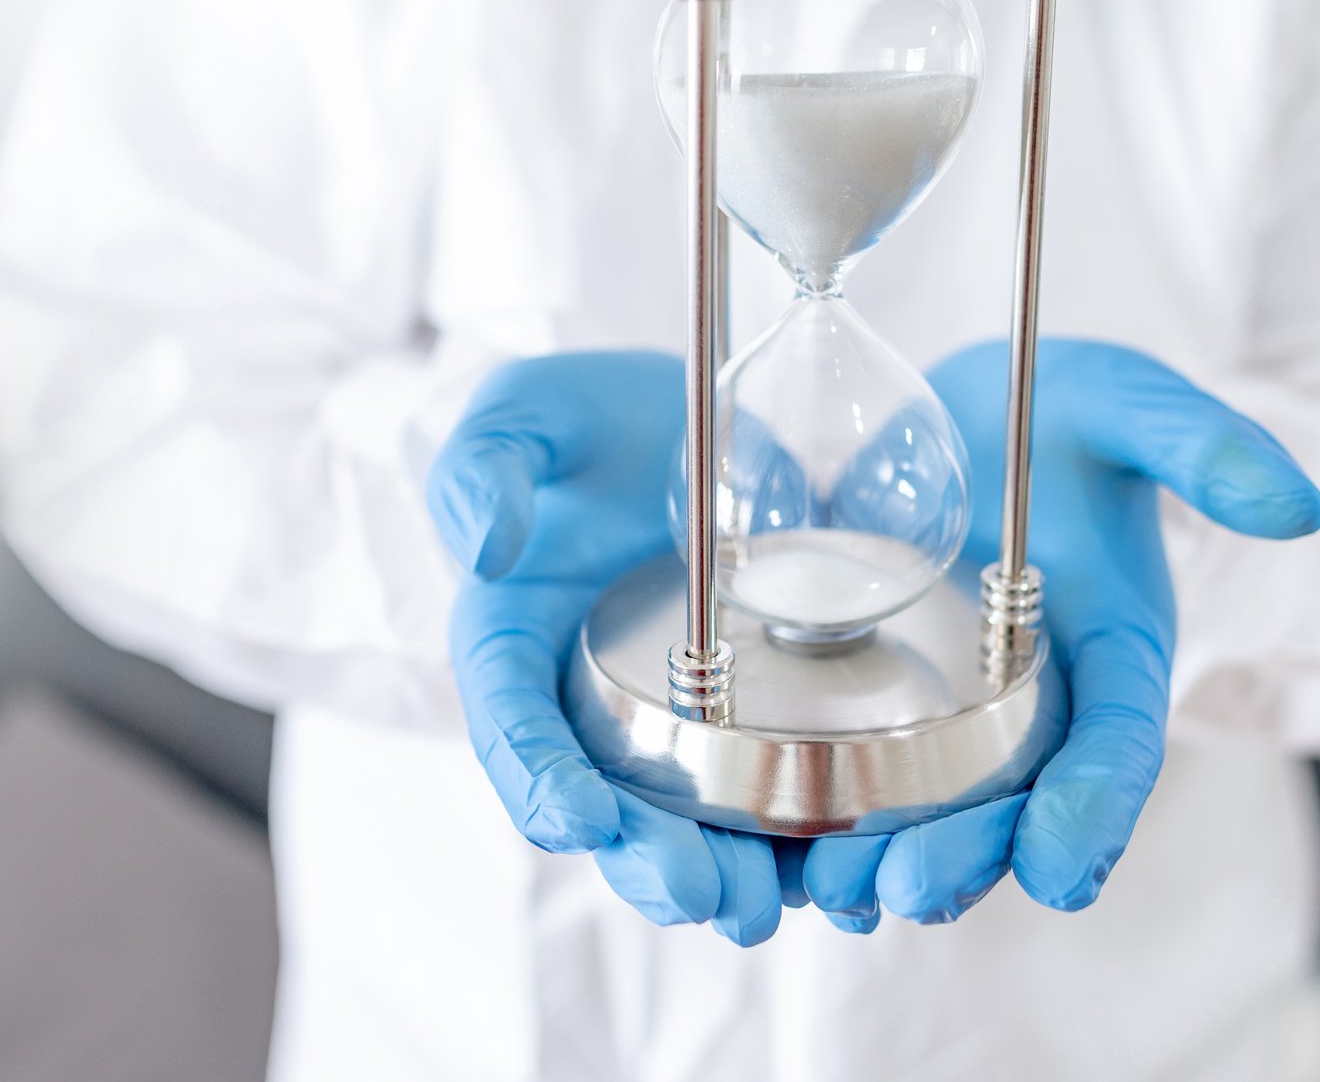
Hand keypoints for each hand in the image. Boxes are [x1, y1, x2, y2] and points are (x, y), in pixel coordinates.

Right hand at [427, 352, 786, 945]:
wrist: (691, 418)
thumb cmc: (590, 420)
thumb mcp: (528, 410)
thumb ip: (481, 464)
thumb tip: (482, 548)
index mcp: (516, 646)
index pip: (513, 730)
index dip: (540, 783)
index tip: (579, 820)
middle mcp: (585, 706)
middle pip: (605, 806)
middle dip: (644, 860)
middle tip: (696, 895)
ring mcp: (669, 722)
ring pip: (687, 824)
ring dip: (721, 877)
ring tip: (761, 909)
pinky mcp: (750, 720)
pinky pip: (769, 795)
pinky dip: (796, 844)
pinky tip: (837, 877)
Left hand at [793, 340, 1319, 924]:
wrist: (966, 412)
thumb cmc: (1057, 409)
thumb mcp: (1121, 400)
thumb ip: (1200, 442)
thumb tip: (1297, 505)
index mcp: (1118, 649)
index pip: (1121, 745)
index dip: (1095, 810)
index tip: (1060, 875)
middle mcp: (1050, 705)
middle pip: (1021, 805)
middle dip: (974, 857)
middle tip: (911, 891)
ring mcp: (970, 718)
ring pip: (943, 815)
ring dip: (893, 863)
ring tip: (837, 890)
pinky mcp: (895, 709)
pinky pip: (870, 784)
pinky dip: (834, 828)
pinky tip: (783, 859)